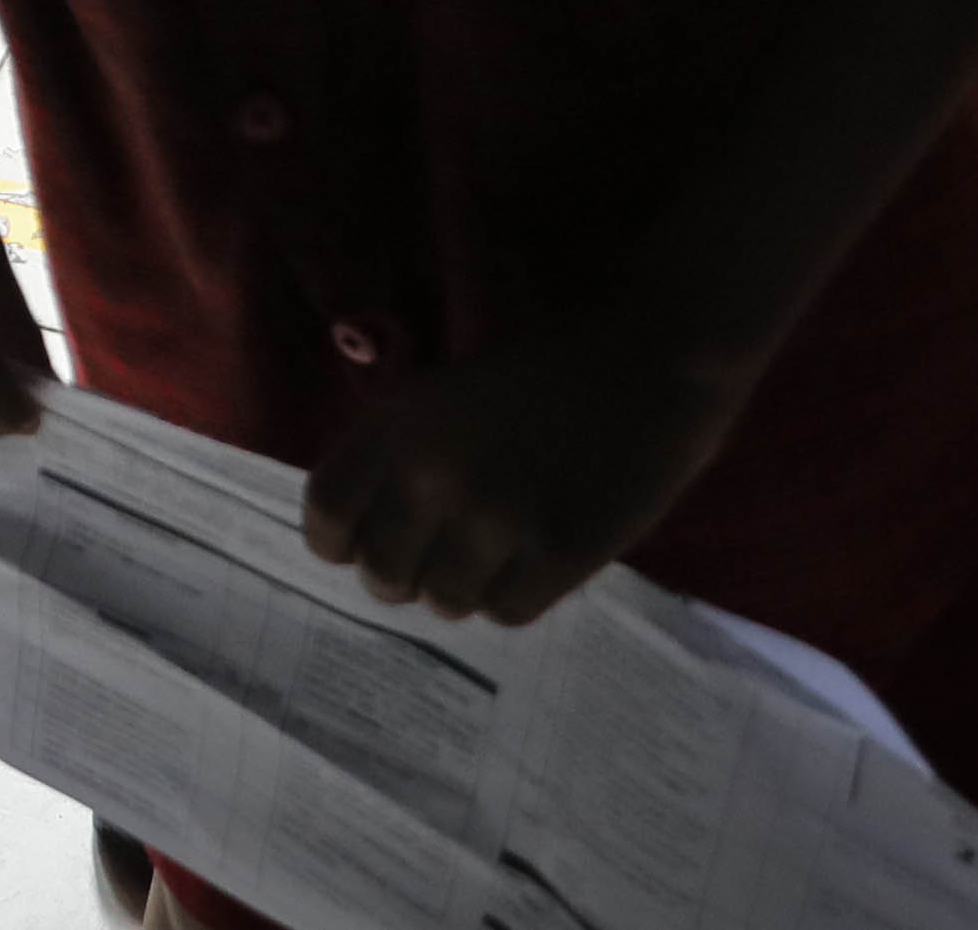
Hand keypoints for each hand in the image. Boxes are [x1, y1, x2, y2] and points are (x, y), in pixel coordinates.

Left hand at [298, 325, 751, 625]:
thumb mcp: (445, 397)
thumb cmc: (544, 375)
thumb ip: (400, 458)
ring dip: (461, 590)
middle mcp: (434, 474)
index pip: (328, 512)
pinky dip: (513, 598)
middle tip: (433, 565)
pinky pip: (505, 612)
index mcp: (400, 424)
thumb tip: (364, 537)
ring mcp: (496, 518)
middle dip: (401, 578)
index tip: (359, 550)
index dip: (336, 544)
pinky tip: (533, 565)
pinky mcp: (558, 554)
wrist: (649, 365)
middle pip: (382, 572)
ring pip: (444, 601)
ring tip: (491, 559)